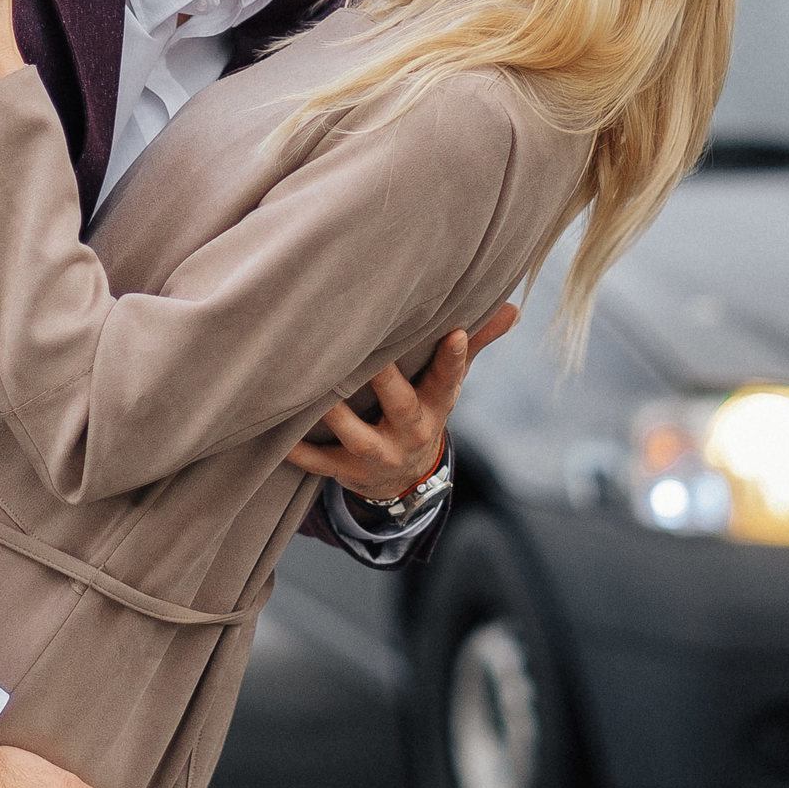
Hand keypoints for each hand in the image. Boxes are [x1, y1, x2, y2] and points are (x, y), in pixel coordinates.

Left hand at [286, 304, 519, 501]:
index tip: (456, 330)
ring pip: (353, 433)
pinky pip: (317, 461)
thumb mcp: (448, 385)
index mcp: (435, 404)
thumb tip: (513, 307)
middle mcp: (409, 430)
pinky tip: (275, 431)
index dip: (455, 356)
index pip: (451, 378)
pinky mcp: (345, 470)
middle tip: (363, 350)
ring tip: (309, 383)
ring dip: (332, 412)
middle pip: (398, 403)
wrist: (405, 480)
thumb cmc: (423, 409)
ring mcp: (376, 453)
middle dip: (382, 379)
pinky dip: (296, 449)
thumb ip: (474, 344)